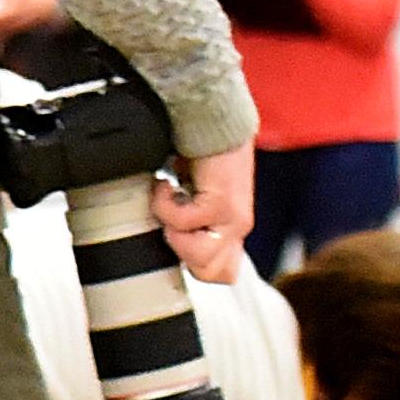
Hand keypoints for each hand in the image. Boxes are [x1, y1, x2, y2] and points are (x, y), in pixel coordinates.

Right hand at [154, 141, 252, 284]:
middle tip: (174, 219)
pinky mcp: (222, 204)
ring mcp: (233, 218)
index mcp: (231, 228)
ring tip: (171, 201)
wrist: (210, 124)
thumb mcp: (192, 198)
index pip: (223, 274)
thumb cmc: (198, 156)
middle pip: (211, 273)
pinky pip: (181, 222)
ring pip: (198, 255)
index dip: (193, 263)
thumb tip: (167, 235)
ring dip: (171, 228)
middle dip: (181, 250)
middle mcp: (237, 226)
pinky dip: (162, 203)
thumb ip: (188, 222)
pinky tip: (164, 184)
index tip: (177, 232)